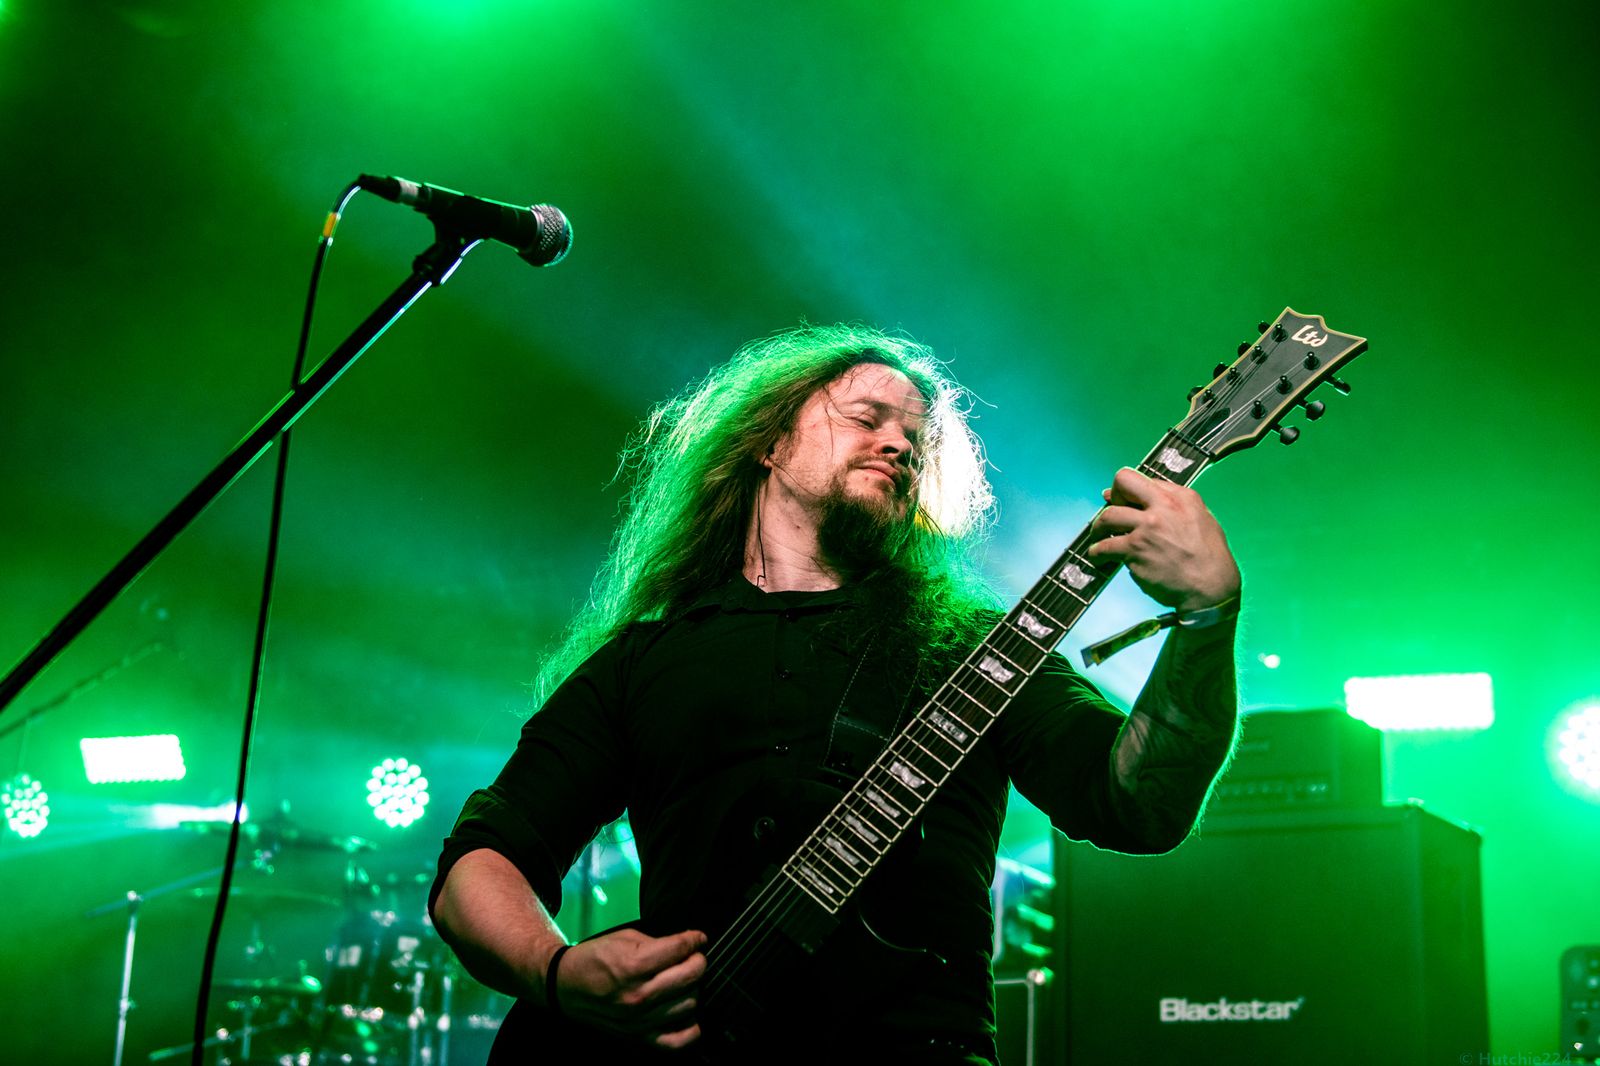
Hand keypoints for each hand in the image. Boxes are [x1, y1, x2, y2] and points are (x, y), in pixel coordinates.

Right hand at [553, 927, 707, 1048]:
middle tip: (693, 957)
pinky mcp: (638, 1035)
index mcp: (634, 964)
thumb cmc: (594, 959)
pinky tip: (687, 1014)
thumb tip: (687, 945)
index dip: (695, 939)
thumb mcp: (625, 938)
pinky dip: (690, 1029)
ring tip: (683, 981)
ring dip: (692, 989)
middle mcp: (639, 994)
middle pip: (691, 976)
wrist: (565, 985)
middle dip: (698, 961)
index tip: (698, 938)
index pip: (680, 949)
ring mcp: (640, 1018)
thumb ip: (658, 942)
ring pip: (689, 1003)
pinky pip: (677, 1041)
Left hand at [1085, 468, 1240, 612]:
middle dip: (1112, 495)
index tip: (1122, 501)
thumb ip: (1176, 507)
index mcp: (1181, 497)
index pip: (1145, 480)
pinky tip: (1098, 558)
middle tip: (1113, 513)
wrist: (1211, 587)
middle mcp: (1163, 507)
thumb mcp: (1203, 520)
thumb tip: (1145, 500)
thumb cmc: (1209, 559)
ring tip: (1099, 538)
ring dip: (1098, 527)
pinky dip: (1096, 552)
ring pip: (1108, 516)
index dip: (1131, 491)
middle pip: (1123, 482)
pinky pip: (1104, 546)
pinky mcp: (1135, 549)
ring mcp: (1147, 527)